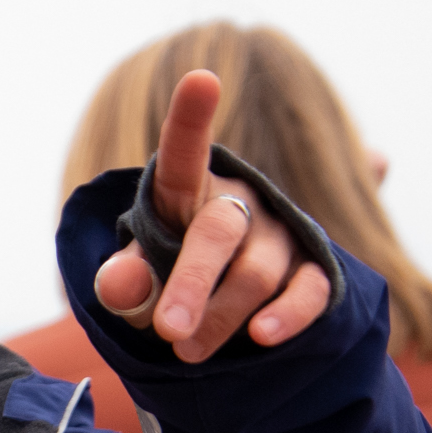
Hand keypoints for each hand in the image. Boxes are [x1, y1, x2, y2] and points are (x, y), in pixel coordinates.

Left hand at [92, 70, 332, 362]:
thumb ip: (122, 282)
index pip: (182, 154)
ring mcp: (280, 233)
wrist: (211, 318)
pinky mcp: (314, 269)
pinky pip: (310, 291)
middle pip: (218, 233)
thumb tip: (117, 285)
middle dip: (191, 286)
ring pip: (256, 274)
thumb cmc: (161, 285)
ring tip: (187, 353)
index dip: (191, 120)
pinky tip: (264, 336)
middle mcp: (238, 202)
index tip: (200, 79)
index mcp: (185, 192)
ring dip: (220, 319)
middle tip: (168, 332)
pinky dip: (287, 316)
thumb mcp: (132, 285)